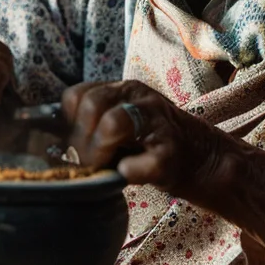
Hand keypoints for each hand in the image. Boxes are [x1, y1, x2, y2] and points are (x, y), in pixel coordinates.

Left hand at [60, 80, 264, 252]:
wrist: (210, 163)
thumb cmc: (157, 147)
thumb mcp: (126, 123)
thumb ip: (95, 123)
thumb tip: (53, 142)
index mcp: (125, 90)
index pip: (76, 95)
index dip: (67, 123)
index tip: (72, 145)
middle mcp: (141, 98)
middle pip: (90, 105)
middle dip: (80, 141)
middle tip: (87, 162)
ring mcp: (158, 123)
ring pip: (111, 124)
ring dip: (98, 153)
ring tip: (106, 166)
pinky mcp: (170, 154)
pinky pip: (132, 165)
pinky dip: (126, 174)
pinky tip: (131, 174)